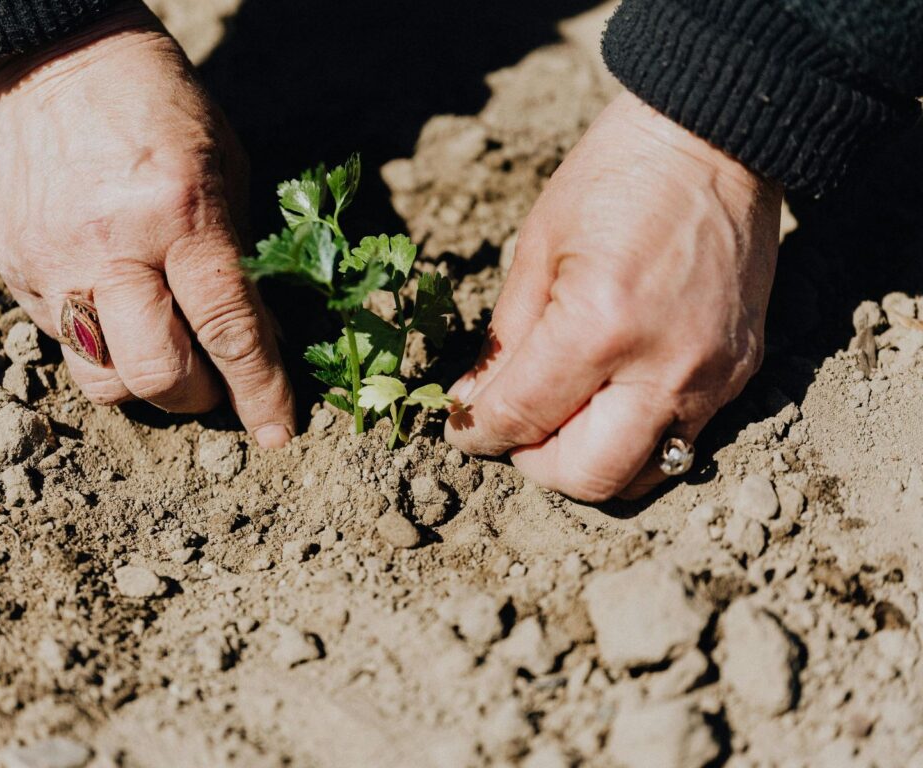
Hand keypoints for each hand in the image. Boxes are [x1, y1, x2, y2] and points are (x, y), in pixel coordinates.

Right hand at [0, 2, 294, 446]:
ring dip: (146, 386)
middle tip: (216, 383)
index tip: (278, 432)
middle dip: (199, 398)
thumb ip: (240, 261)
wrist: (54, 55)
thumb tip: (256, 341)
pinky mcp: (14, 268)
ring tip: (168, 353)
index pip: (228, 329)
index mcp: (179, 214)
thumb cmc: (161, 106)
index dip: (260, 391)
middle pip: (158, 375)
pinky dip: (105, 347)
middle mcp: (110, 247)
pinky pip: (63, 344)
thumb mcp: (226, 171)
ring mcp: (53, 262)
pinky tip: (122, 313)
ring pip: (102, 379)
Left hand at [445, 92, 781, 499]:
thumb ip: (504, 340)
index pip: (522, 418)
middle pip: (587, 476)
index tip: (463, 429)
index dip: (478, 433)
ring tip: (563, 421)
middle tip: (515, 433)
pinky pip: (681, 441)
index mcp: (599, 326)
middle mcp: (663, 367)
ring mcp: (712, 377)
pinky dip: (634, 438)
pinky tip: (611, 399)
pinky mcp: (741, 373)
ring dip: (588, 463)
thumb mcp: (538, 248)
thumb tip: (474, 405)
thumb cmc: (616, 178)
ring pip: (641, 475)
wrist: (717, 141)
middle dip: (535, 465)